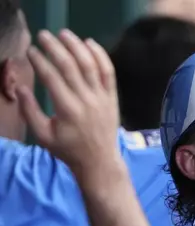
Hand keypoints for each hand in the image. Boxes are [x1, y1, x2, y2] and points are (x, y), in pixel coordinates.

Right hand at [16, 30, 120, 180]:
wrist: (99, 160)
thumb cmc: (68, 149)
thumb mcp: (42, 136)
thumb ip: (29, 111)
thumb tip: (20, 87)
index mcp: (67, 110)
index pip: (52, 78)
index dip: (39, 61)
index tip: (30, 51)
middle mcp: (86, 101)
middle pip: (71, 67)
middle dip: (55, 48)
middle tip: (43, 35)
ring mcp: (102, 98)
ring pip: (91, 65)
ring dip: (77, 46)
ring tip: (64, 34)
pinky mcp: (112, 97)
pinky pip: (109, 72)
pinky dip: (100, 55)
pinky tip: (89, 43)